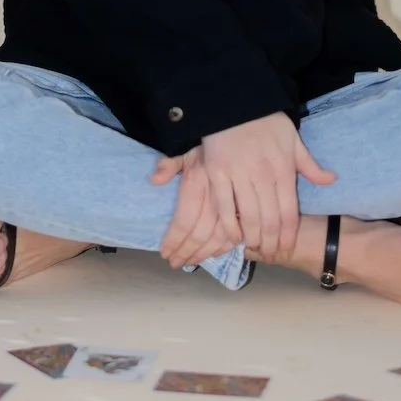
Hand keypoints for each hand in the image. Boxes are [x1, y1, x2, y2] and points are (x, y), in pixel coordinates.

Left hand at [150, 146, 241, 268]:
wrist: (240, 138)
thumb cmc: (208, 149)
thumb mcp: (186, 151)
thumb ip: (169, 165)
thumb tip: (154, 180)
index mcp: (197, 184)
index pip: (183, 222)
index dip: (174, 241)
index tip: (165, 253)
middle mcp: (214, 197)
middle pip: (200, 234)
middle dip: (186, 252)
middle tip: (175, 262)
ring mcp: (233, 204)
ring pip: (218, 238)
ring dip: (203, 254)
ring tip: (190, 262)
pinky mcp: (246, 207)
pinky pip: (237, 233)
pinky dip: (224, 247)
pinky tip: (214, 253)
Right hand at [151, 112, 335, 266]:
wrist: (235, 101)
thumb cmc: (267, 121)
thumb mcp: (293, 140)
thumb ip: (310, 165)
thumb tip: (331, 180)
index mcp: (283, 168)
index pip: (288, 211)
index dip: (288, 235)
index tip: (286, 249)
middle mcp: (263, 175)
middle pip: (269, 219)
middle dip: (271, 242)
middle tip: (271, 255)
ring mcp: (239, 175)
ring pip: (248, 216)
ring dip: (253, 238)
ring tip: (255, 250)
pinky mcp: (217, 173)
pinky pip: (224, 205)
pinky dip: (229, 224)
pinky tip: (233, 237)